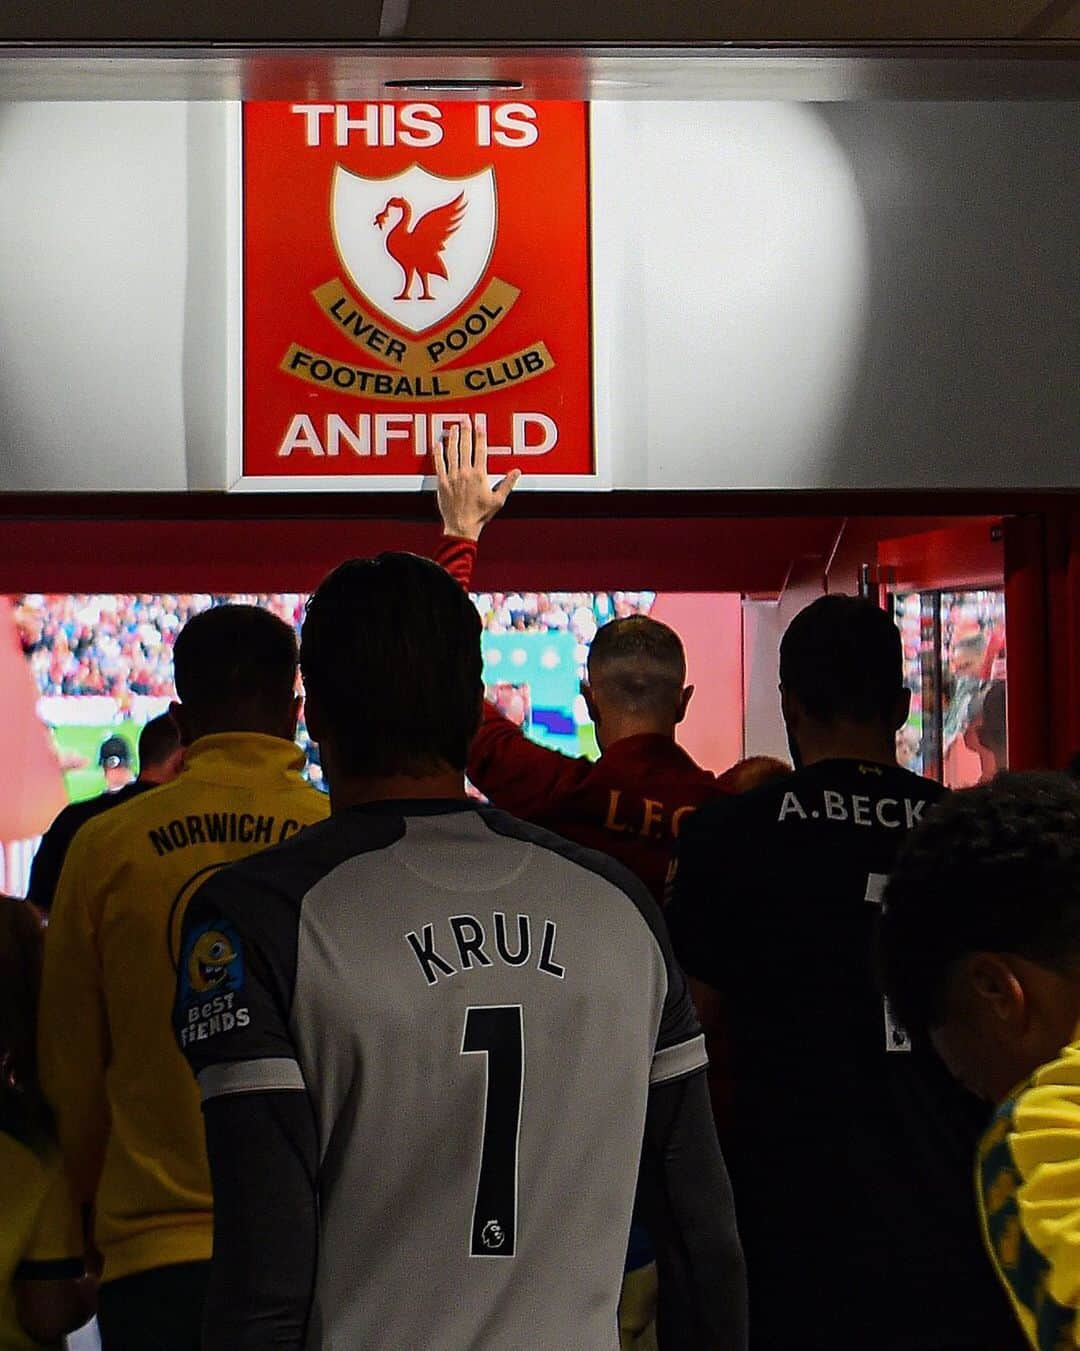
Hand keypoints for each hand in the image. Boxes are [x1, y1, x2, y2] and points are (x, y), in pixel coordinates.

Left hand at [435, 418, 520, 541]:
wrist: (462, 527)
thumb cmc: (480, 515)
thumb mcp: (498, 500)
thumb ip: (507, 484)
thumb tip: (516, 472)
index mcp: (479, 475)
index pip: (480, 450)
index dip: (479, 435)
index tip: (479, 425)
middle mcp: (465, 473)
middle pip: (465, 446)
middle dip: (465, 431)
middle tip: (465, 419)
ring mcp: (452, 477)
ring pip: (451, 452)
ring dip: (452, 438)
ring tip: (452, 427)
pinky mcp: (442, 483)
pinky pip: (439, 464)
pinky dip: (438, 453)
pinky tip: (438, 443)